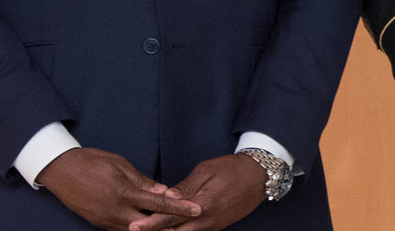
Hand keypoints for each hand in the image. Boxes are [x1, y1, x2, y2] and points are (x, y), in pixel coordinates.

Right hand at [36, 147, 200, 230]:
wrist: (60, 170)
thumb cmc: (91, 161)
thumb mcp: (120, 165)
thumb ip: (143, 181)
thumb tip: (164, 191)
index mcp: (124, 193)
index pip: (158, 203)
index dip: (179, 208)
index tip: (196, 209)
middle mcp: (116, 211)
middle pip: (150, 225)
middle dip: (170, 225)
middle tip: (190, 222)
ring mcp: (106, 220)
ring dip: (154, 229)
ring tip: (172, 226)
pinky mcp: (99, 223)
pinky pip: (122, 230)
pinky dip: (137, 229)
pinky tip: (147, 226)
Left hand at [128, 154, 265, 230]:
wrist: (260, 177)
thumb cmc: (233, 169)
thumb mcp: (207, 170)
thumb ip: (186, 186)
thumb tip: (167, 196)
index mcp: (203, 206)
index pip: (170, 218)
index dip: (150, 223)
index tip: (133, 226)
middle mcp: (207, 221)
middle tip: (134, 229)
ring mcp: (212, 226)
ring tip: (148, 229)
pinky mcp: (215, 226)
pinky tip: (168, 228)